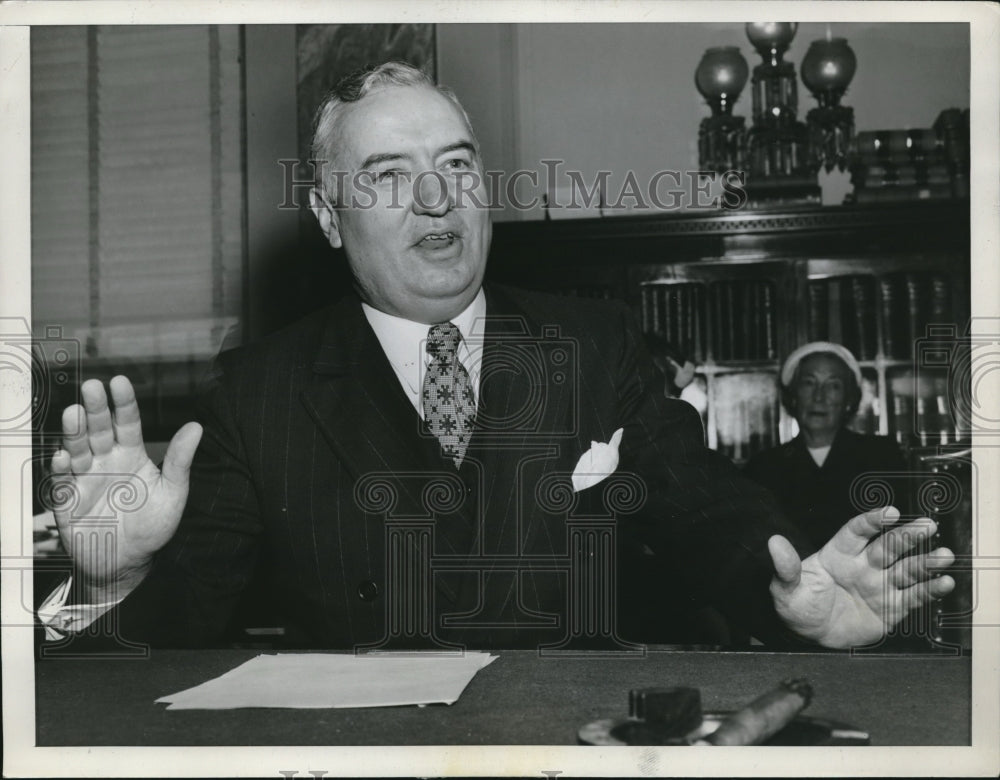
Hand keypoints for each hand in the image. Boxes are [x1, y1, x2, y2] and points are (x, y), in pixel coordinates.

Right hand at [50, 376, 201, 601]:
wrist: (127, 562)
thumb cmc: (152, 525)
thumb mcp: (172, 492)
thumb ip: (179, 460)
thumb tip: (197, 426)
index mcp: (131, 454)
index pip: (127, 422)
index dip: (123, 403)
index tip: (119, 381)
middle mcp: (105, 460)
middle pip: (99, 429)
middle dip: (95, 408)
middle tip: (91, 386)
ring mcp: (84, 477)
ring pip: (77, 448)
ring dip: (74, 432)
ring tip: (74, 414)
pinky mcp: (67, 499)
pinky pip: (62, 480)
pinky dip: (60, 467)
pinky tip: (64, 455)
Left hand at [768, 507, 954, 648]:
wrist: (809, 635)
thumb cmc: (798, 605)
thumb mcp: (786, 587)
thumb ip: (785, 567)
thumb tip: (773, 543)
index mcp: (838, 554)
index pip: (857, 532)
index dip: (873, 521)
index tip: (889, 512)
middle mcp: (863, 565)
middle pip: (888, 546)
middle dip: (907, 535)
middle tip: (927, 525)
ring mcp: (879, 585)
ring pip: (907, 569)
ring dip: (926, 562)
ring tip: (943, 555)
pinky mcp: (891, 607)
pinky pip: (913, 596)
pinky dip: (929, 590)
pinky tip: (943, 583)